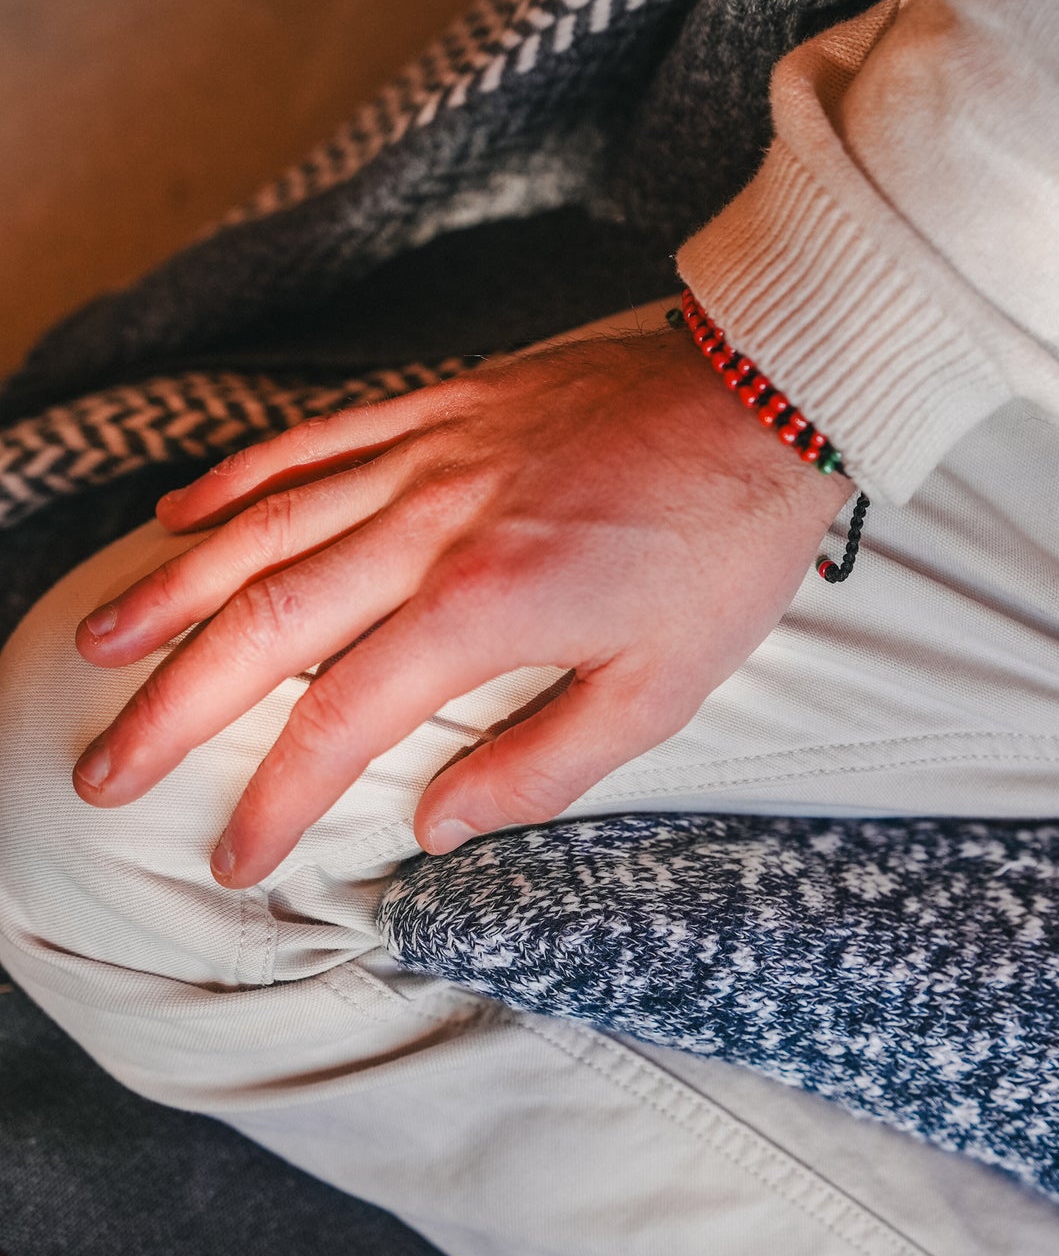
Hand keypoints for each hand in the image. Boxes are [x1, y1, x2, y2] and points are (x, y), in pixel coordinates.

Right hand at [72, 324, 853, 885]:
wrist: (764, 398)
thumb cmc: (721, 552)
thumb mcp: (661, 689)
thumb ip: (542, 766)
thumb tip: (439, 827)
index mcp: (484, 606)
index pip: (342, 718)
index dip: (275, 796)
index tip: (232, 856)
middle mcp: (431, 526)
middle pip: (265, 621)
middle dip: (173, 706)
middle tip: (103, 767)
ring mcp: (427, 455)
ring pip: (264, 524)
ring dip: (171, 590)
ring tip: (98, 645)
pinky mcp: (441, 405)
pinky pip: (315, 438)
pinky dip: (239, 475)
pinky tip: (180, 511)